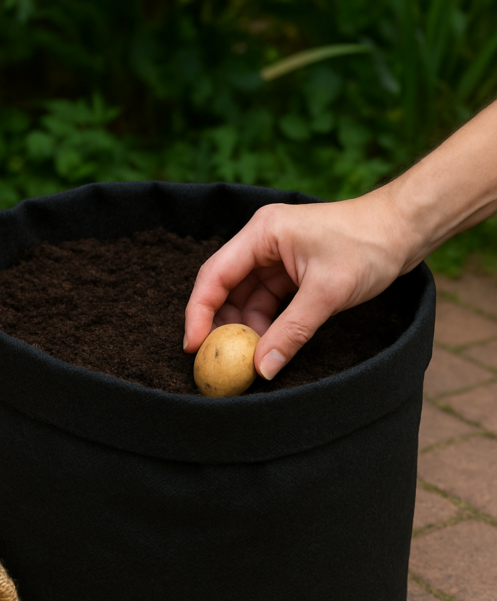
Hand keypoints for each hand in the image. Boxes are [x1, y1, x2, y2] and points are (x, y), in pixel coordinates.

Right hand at [183, 192, 408, 379]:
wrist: (405, 230)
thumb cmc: (368, 246)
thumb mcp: (326, 293)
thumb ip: (291, 332)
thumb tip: (262, 369)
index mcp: (262, 233)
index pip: (215, 275)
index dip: (199, 313)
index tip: (194, 347)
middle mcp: (262, 243)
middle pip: (225, 289)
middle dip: (222, 326)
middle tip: (219, 362)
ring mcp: (276, 258)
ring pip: (247, 300)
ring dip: (247, 330)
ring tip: (249, 360)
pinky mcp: (291, 274)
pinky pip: (268, 304)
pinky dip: (267, 327)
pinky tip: (269, 349)